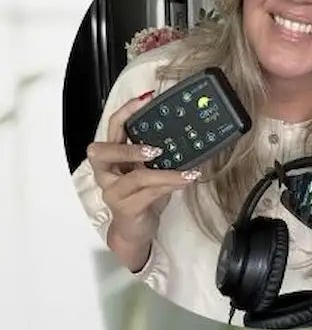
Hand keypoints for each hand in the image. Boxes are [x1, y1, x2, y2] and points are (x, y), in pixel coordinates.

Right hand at [83, 92, 196, 272]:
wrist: (136, 231)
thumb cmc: (142, 199)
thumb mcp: (149, 173)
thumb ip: (157, 157)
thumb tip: (186, 140)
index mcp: (110, 157)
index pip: (112, 127)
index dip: (126, 111)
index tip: (147, 98)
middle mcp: (105, 171)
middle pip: (104, 151)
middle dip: (130, 148)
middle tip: (157, 148)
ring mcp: (112, 190)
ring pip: (137, 177)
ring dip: (165, 173)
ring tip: (189, 172)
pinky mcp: (125, 207)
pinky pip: (149, 194)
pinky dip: (170, 186)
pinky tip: (186, 181)